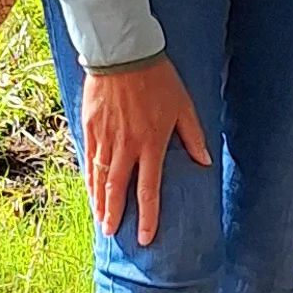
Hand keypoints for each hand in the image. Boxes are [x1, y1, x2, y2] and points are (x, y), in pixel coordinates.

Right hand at [83, 57, 208, 246]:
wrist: (123, 54)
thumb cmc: (158, 79)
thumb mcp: (183, 106)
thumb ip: (193, 136)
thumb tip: (204, 161)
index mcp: (151, 144)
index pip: (149, 190)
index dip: (148, 217)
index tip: (145, 238)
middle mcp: (126, 147)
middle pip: (118, 190)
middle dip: (115, 215)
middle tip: (111, 234)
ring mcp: (105, 138)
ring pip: (100, 178)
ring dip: (99, 201)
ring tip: (100, 219)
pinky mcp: (90, 127)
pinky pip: (88, 159)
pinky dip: (89, 177)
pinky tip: (90, 189)